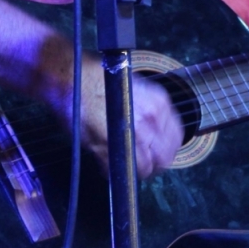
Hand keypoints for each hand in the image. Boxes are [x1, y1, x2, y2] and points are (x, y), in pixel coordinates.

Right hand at [78, 61, 182, 178]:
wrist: (72, 77)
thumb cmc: (101, 78)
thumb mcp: (136, 87)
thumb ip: (150, 110)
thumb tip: (156, 131)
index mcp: (158, 103)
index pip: (176, 138)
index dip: (168, 148)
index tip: (160, 150)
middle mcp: (149, 120)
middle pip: (164, 157)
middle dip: (157, 163)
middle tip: (146, 162)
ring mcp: (130, 135)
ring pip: (145, 168)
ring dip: (137, 169)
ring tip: (128, 163)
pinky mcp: (107, 147)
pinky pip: (120, 170)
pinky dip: (117, 171)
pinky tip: (111, 160)